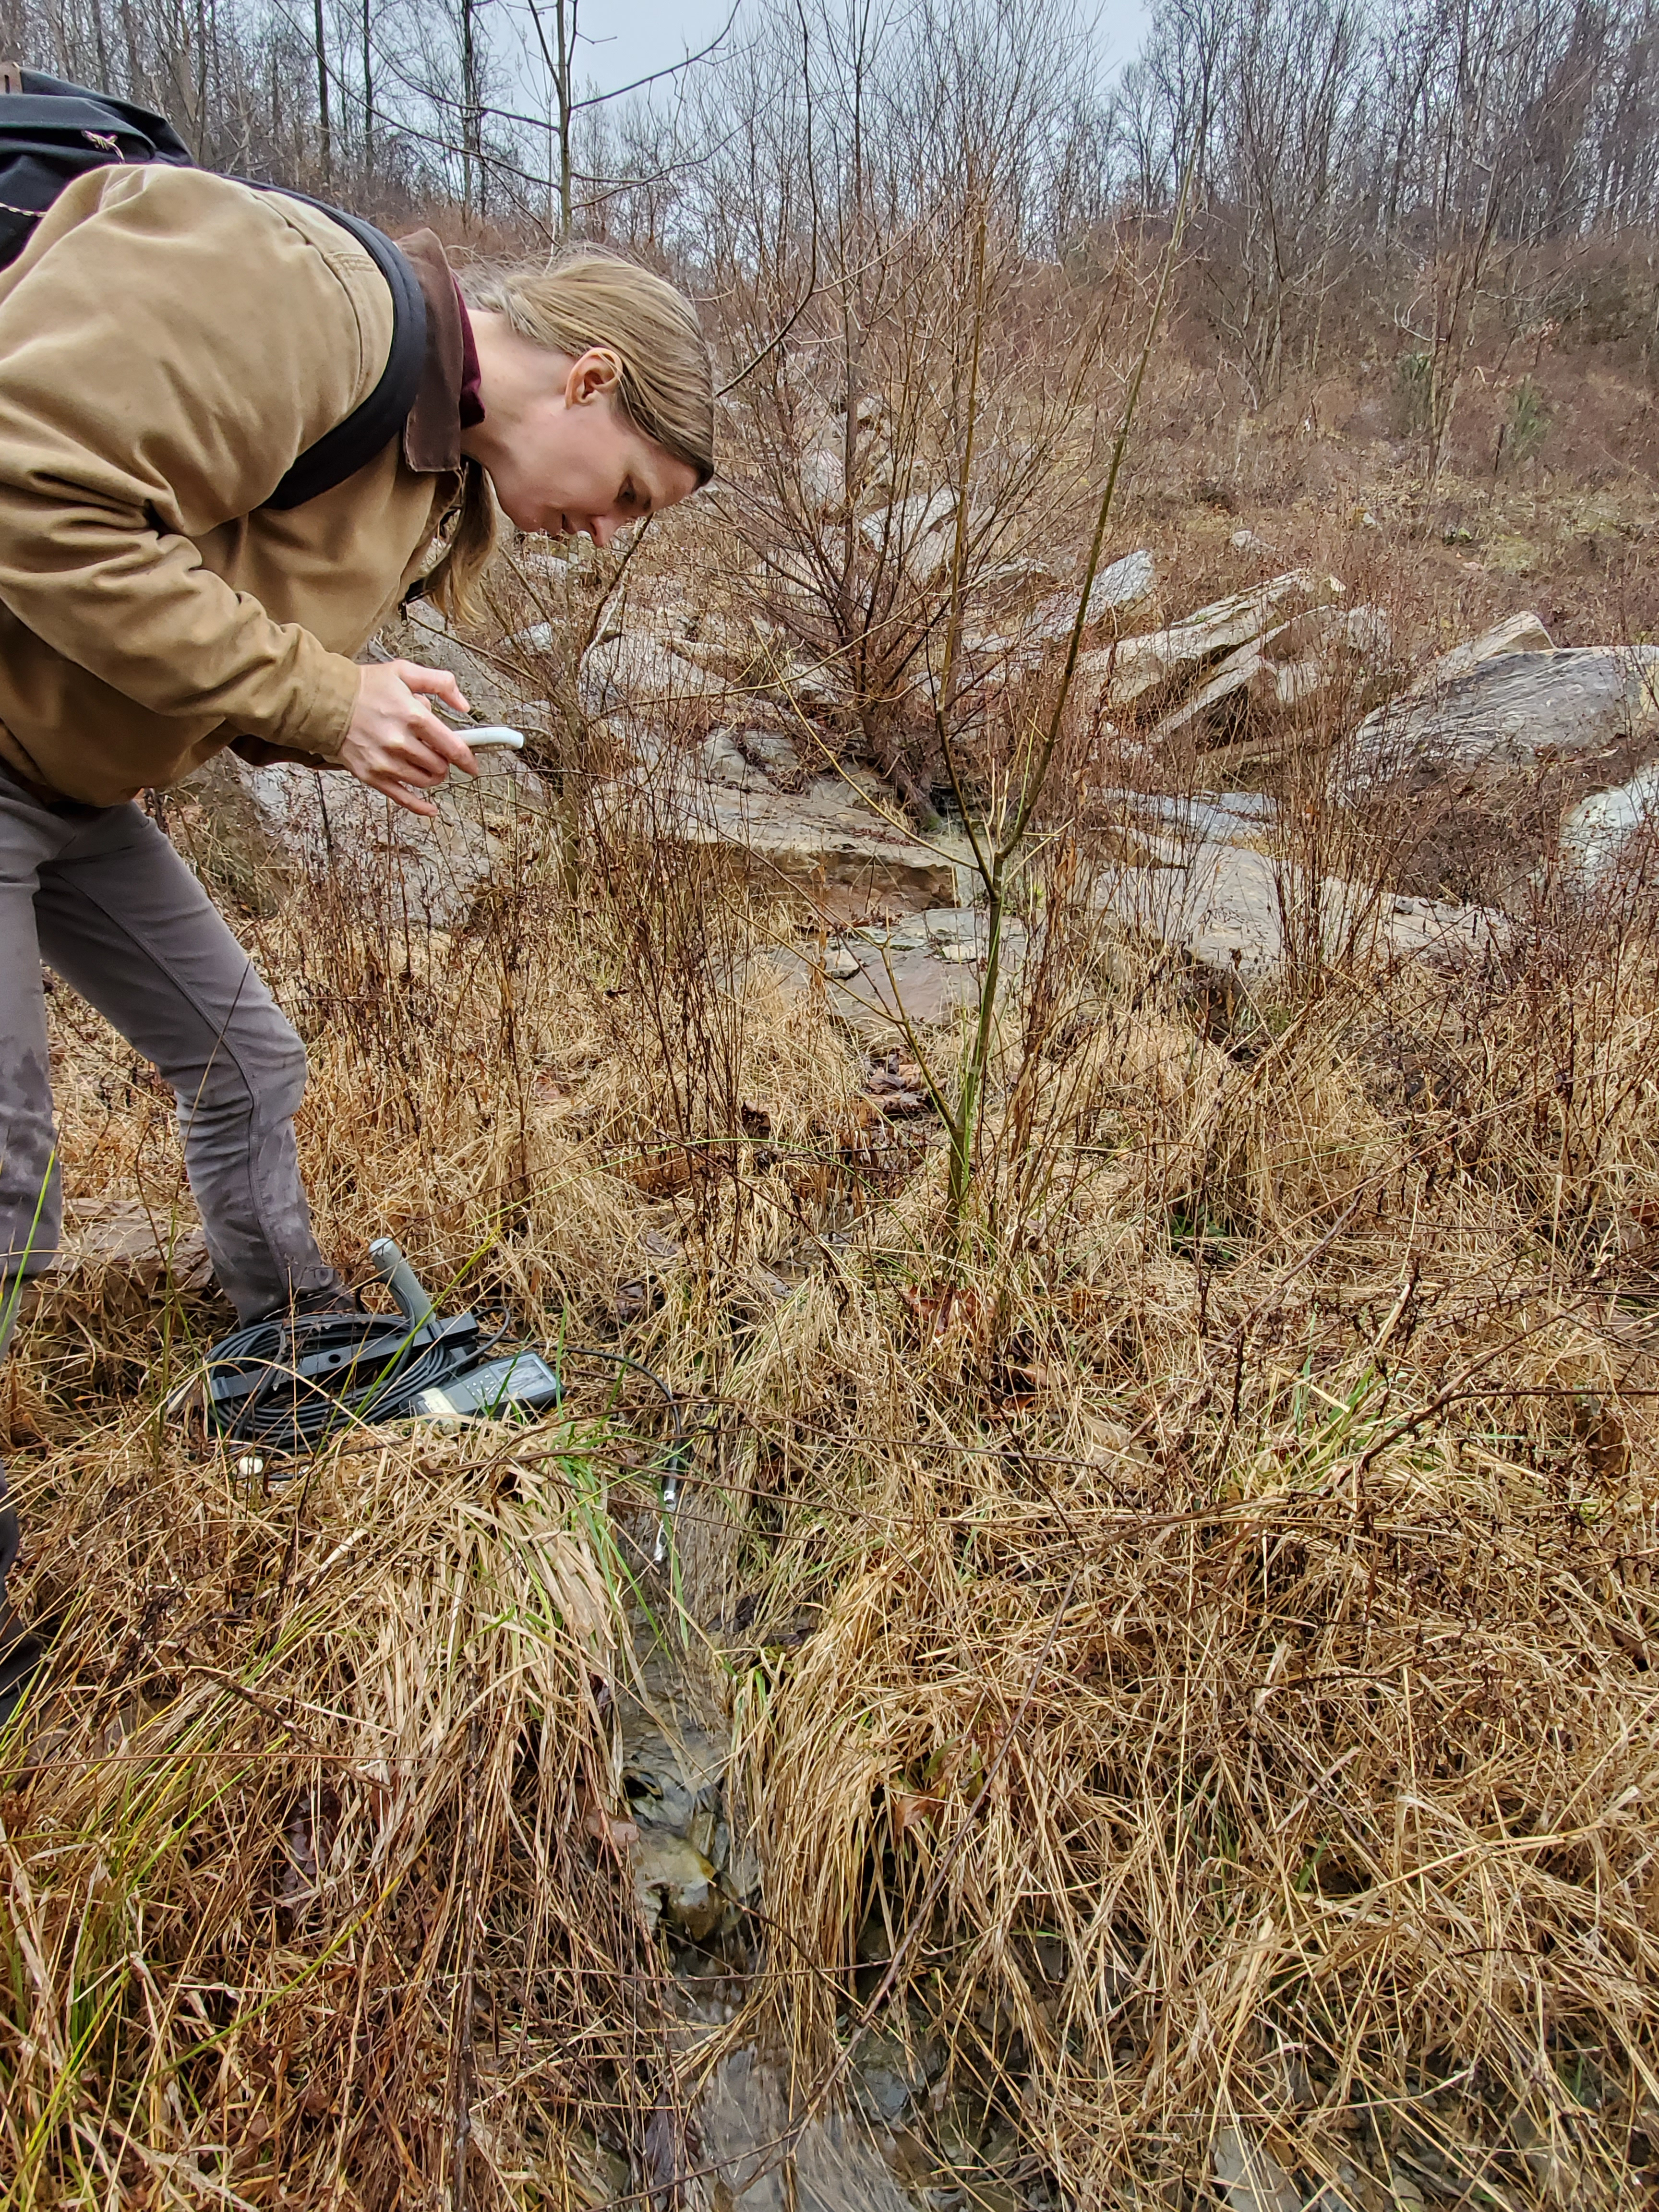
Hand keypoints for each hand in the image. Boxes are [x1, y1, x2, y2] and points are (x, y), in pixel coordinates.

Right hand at [338, 660, 479, 816]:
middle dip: (443, 762)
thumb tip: (463, 705)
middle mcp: (400, 742)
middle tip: (437, 754)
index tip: (472, 765)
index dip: (467, 758)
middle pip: (439, 766)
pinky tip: (431, 809)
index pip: (452, 746)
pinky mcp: (371, 775)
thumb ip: (441, 683)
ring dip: (431, 776)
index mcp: (413, 716)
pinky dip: (420, 806)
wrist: (327, 701)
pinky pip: (403, 798)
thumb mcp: (405, 672)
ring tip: (425, 765)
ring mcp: (385, 762)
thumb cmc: (366, 687)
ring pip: (425, 782)